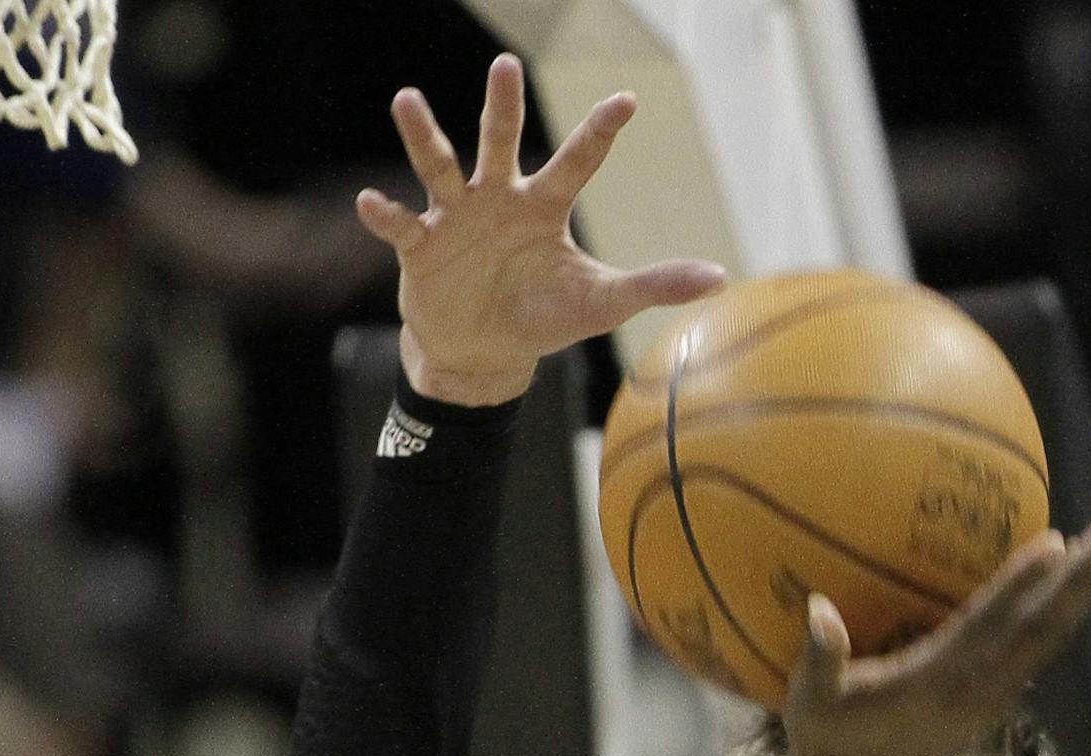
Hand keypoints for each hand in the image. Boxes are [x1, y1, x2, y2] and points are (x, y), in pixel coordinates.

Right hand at [356, 53, 725, 406]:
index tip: (627, 101)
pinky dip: (387, 215)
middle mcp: (498, 199)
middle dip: (502, 107)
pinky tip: (371, 202)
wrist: (483, 354)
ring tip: (406, 100)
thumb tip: (720, 277)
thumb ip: (654, 284)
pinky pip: (402, 225)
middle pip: (500, 143)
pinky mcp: (422, 247)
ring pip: (440, 167)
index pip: (577, 162)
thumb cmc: (542, 317)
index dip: (600, 133)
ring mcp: (456, 218)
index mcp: (544, 206)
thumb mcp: (601, 303)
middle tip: (505, 66)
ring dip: (423, 137)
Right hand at [782, 518, 1090, 755]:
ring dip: (1085, 592)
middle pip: (1040, 630)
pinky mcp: (992, 700)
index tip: (1054, 544)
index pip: (985, 629)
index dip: (1018, 586)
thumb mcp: (810, 705)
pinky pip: (1037, 648)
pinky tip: (1077, 584)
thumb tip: (818, 608)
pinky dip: (1061, 612)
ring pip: (1048, 638)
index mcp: (933, 685)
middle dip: (1082, 582)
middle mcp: (974, 691)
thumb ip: (817, 660)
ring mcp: (989, 697)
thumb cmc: (825, 742)